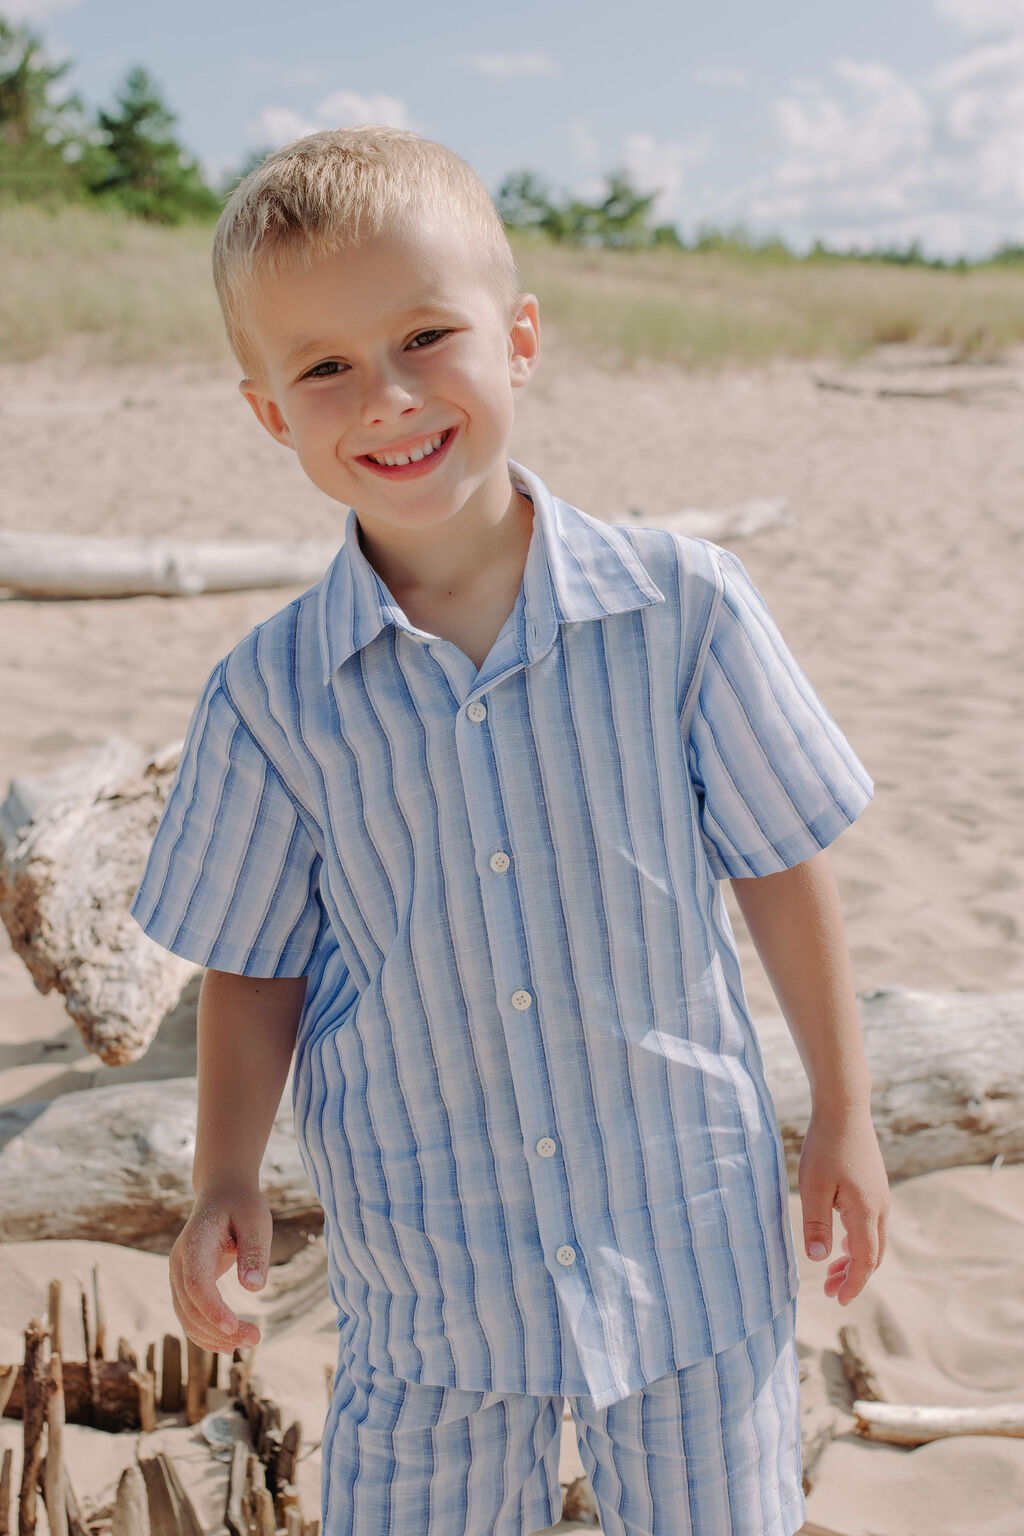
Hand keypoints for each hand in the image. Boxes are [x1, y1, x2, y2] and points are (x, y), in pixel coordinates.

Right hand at [169, 1180, 272, 1351]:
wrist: (222, 1193)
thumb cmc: (242, 1206)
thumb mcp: (256, 1220)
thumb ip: (254, 1251)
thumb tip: (254, 1288)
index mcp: (194, 1243)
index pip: (196, 1284)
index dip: (212, 1309)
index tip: (234, 1327)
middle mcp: (179, 1262)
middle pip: (191, 1307)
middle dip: (220, 1329)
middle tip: (255, 1339)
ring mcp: (178, 1275)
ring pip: (187, 1317)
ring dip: (213, 1336)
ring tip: (249, 1341)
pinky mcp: (185, 1284)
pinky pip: (189, 1315)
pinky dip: (205, 1332)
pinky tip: (228, 1344)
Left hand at [798, 1103, 888, 1305]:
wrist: (845, 1108)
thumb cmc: (826, 1146)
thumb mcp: (813, 1186)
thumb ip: (816, 1224)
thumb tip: (819, 1259)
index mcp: (866, 1212)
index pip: (864, 1261)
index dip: (853, 1284)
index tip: (839, 1301)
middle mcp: (880, 1208)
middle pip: (872, 1255)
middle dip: (853, 1276)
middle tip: (830, 1291)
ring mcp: (880, 1196)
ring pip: (873, 1240)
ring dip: (855, 1259)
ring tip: (832, 1271)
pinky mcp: (874, 1186)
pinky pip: (871, 1224)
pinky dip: (858, 1240)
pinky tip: (840, 1241)